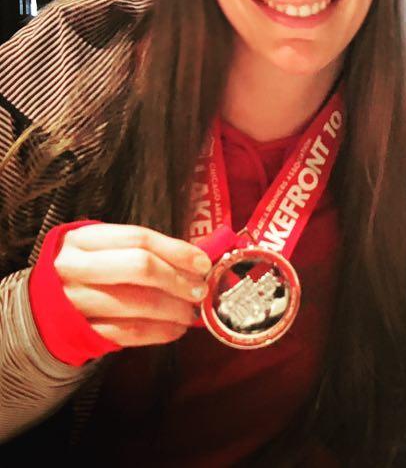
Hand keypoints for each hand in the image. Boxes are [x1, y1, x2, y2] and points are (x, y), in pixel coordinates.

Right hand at [54, 223, 212, 348]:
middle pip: (139, 268)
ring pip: (137, 304)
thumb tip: (194, 261)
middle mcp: (75, 268)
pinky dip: (158, 332)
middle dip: (177, 280)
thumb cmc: (84, 272)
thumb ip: (141, 251)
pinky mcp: (79, 333)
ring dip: (173, 310)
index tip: (202, 263)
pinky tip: (174, 329)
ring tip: (191, 312)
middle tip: (199, 290)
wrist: (37, 308)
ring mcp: (74, 302)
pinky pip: (128, 333)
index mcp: (83, 240)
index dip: (176, 250)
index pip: (139, 239)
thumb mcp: (102, 250)